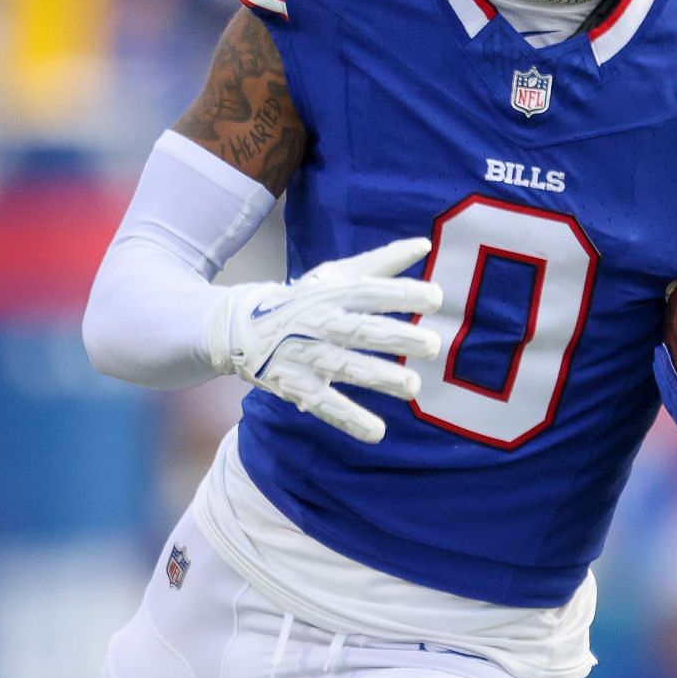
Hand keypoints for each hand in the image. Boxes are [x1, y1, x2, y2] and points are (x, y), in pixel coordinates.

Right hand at [210, 237, 442, 442]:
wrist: (240, 326)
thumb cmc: (304, 298)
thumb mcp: (336, 275)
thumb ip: (381, 262)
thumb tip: (423, 245)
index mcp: (333, 292)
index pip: (372, 291)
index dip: (404, 294)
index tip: (436, 299)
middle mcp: (319, 322)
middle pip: (361, 330)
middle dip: (397, 337)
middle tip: (432, 345)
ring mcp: (305, 355)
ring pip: (346, 367)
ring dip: (379, 377)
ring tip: (413, 386)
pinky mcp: (295, 385)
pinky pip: (324, 404)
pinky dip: (349, 418)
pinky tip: (377, 432)